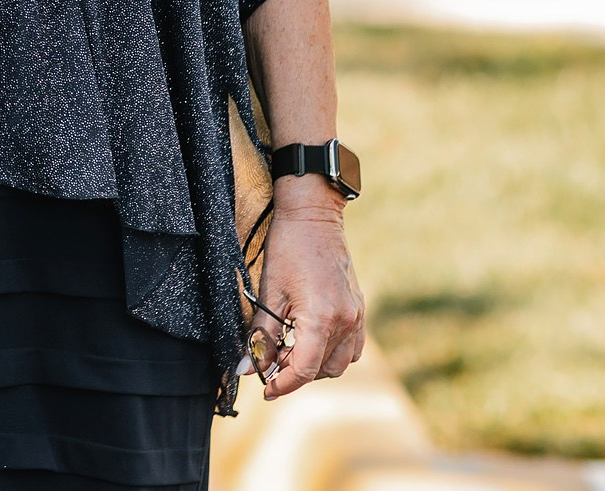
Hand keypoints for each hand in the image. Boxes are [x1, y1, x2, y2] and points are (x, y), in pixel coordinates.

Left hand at [255, 186, 364, 399]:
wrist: (313, 216)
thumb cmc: (287, 248)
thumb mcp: (268, 292)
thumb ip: (260, 335)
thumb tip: (246, 369)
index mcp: (322, 318)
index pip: (304, 370)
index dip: (282, 384)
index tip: (264, 389)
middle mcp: (346, 321)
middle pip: (323, 370)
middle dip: (296, 374)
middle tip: (270, 364)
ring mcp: (357, 316)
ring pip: (340, 363)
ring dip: (315, 366)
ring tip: (287, 352)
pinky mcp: (358, 308)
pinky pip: (351, 347)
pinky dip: (331, 353)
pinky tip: (308, 340)